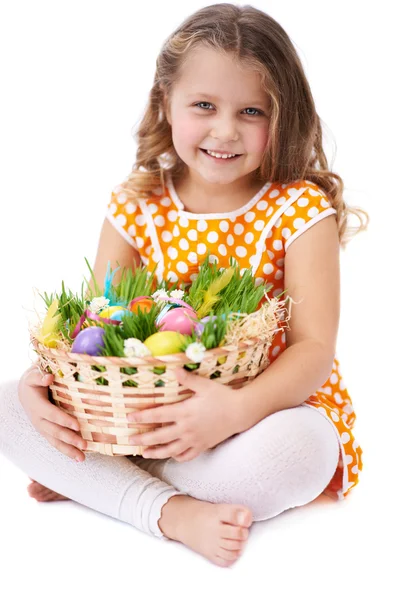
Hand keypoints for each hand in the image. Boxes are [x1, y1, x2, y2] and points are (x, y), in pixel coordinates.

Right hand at [18, 364, 86, 461]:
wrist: (24, 393)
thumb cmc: (33, 382)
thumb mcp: (33, 376)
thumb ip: (40, 377)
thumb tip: (49, 377)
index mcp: (37, 406)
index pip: (52, 415)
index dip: (64, 420)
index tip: (77, 425)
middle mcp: (39, 421)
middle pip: (55, 432)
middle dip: (70, 439)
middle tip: (85, 444)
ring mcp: (43, 429)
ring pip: (56, 442)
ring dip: (69, 450)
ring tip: (82, 458)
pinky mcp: (47, 433)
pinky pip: (57, 443)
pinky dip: (67, 451)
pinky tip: (79, 457)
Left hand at [126, 367, 241, 461]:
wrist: (240, 412)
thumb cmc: (222, 396)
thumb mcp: (205, 385)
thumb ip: (188, 378)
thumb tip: (173, 369)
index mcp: (184, 412)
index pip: (158, 415)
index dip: (142, 417)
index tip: (129, 418)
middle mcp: (186, 428)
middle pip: (160, 436)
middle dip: (143, 439)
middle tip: (130, 440)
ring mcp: (194, 439)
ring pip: (171, 450)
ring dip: (156, 452)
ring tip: (144, 453)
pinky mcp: (202, 446)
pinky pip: (187, 456)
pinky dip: (177, 457)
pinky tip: (171, 455)